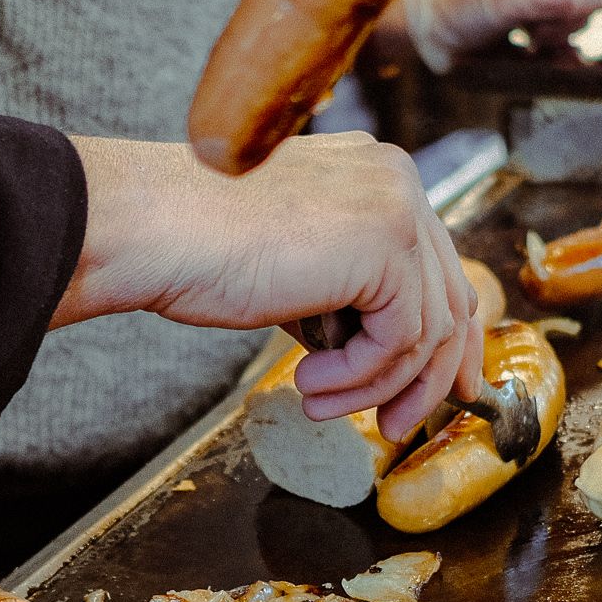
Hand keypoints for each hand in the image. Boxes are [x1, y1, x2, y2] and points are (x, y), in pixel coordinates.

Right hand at [59, 132, 484, 440]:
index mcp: (378, 175)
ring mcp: (397, 208)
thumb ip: (348, 293)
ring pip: (425, 331)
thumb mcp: (295, 267)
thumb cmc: (197, 246)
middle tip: (396, 426)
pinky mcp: (385, 246)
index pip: (437, 267)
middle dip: (427, 377)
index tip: (438, 391)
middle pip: (450, 299)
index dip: (445, 340)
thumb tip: (386, 354)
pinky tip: (308, 385)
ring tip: (316, 403)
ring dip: (372, 386)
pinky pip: (400, 340)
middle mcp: (397, 180)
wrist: (151, 228)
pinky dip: (358, 378)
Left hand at [401, 0, 601, 73]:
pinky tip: (533, 54)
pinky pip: (566, 38)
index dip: (567, 16)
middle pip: (585, 9)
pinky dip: (554, 53)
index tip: (535, 27)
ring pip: (576, 26)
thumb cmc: (465, 9)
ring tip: (524, 40)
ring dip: (553, 42)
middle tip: (527, 34)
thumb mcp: (509, 2)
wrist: (431, 33)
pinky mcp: (537, 16)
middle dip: (559, 29)